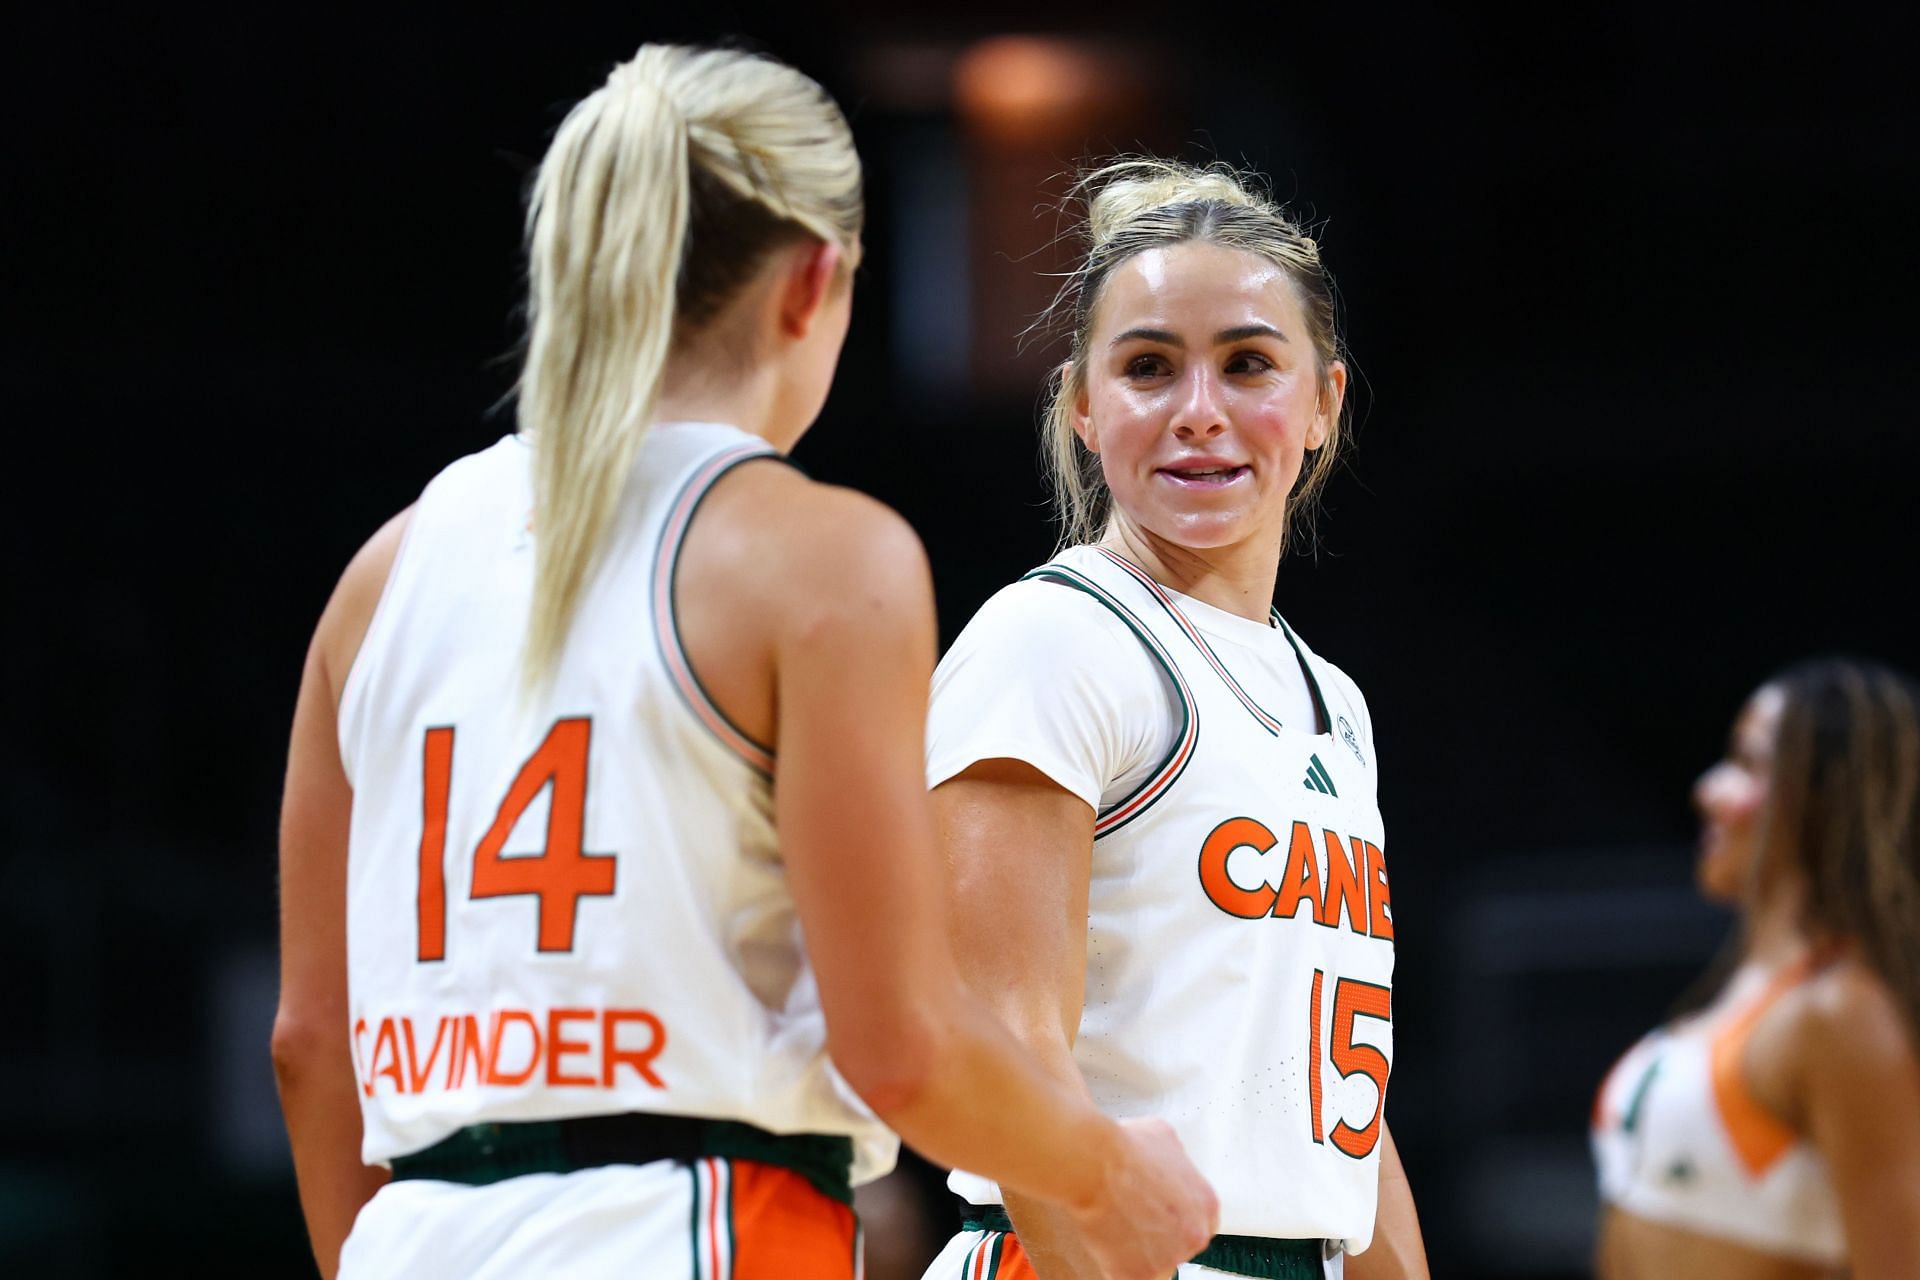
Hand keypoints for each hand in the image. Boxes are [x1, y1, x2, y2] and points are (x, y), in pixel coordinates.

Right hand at [1065, 1117, 1218, 1279]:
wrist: (1094, 1165)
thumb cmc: (1125, 1148)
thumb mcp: (1164, 1138)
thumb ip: (1176, 1161)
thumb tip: (1166, 1163)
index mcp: (1207, 1204)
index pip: (1198, 1223)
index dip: (1174, 1220)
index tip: (1158, 1216)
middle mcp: (1195, 1235)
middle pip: (1178, 1246)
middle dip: (1158, 1237)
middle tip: (1133, 1220)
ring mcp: (1169, 1258)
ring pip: (1154, 1262)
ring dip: (1137, 1250)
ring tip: (1116, 1223)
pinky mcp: (1139, 1274)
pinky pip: (1129, 1273)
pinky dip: (1115, 1262)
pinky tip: (1106, 1237)